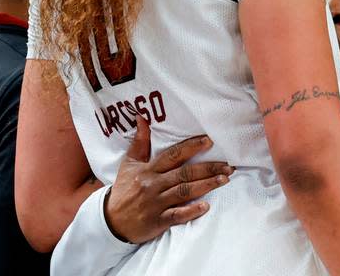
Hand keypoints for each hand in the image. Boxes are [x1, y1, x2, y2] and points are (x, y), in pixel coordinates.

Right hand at [104, 116, 233, 243]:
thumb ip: (139, 142)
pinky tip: (206, 206)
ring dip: (206, 186)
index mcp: (148, 170)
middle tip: (228, 165)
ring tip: (224, 180)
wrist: (111, 221)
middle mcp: (154, 184)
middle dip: (208, 168)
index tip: (209, 141)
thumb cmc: (123, 190)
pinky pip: (177, 215)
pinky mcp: (158, 221)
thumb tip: (141, 118)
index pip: (173, 155)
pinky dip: (191, 211)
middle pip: (184, 173)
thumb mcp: (128, 164)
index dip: (191, 147)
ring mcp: (156, 203)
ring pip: (184, 192)